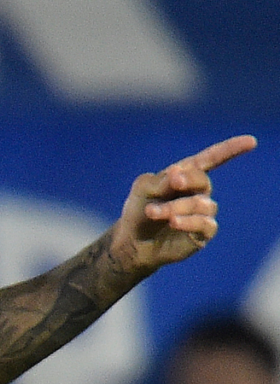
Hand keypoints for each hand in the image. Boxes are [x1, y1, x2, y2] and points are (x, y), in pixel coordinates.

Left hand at [112, 134, 256, 274]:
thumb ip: (162, 180)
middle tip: (172, 183)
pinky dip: (187, 221)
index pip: (210, 159)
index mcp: (184, 176)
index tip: (250, 141)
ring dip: (174, 207)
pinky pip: (205, 223)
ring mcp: (202, 212)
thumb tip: (180, 172)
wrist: (133, 242)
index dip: (230, 150)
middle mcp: (197, 192)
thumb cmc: (138, 211)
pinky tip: (173, 222)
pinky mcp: (203, 232)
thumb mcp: (144, 189)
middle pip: (202, 180)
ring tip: (153, 212)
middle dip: (186, 181)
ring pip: (201, 204)